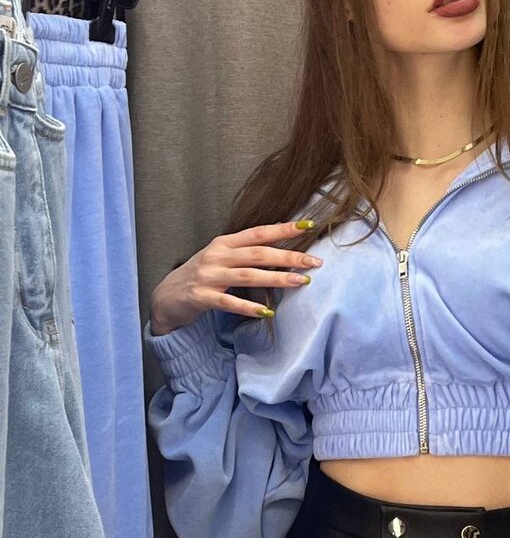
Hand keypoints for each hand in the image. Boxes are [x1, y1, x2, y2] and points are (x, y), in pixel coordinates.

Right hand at [149, 220, 323, 332]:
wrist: (165, 297)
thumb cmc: (201, 276)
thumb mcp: (220, 257)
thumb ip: (245, 252)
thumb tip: (280, 246)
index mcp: (224, 243)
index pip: (258, 232)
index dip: (283, 229)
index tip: (309, 225)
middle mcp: (217, 256)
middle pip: (258, 253)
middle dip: (289, 256)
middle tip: (315, 262)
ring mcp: (208, 276)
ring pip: (248, 275)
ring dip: (276, 279)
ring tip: (300, 282)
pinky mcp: (201, 297)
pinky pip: (229, 302)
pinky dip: (248, 307)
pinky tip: (266, 312)